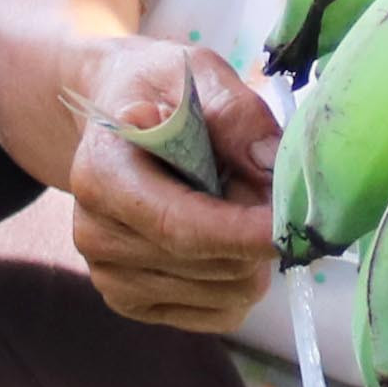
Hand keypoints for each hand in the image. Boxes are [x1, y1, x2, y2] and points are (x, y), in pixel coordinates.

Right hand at [63, 39, 281, 337]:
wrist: (115, 117)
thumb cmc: (160, 90)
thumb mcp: (196, 73)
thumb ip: (235, 114)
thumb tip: (271, 165)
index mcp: (102, 175)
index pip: (180, 225)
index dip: (242, 232)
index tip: (291, 224)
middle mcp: (96, 236)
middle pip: (211, 265)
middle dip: (257, 233)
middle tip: (262, 184)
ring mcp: (111, 277)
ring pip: (224, 294)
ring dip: (253, 256)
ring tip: (235, 202)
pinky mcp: (135, 304)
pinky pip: (219, 313)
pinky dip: (242, 282)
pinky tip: (227, 239)